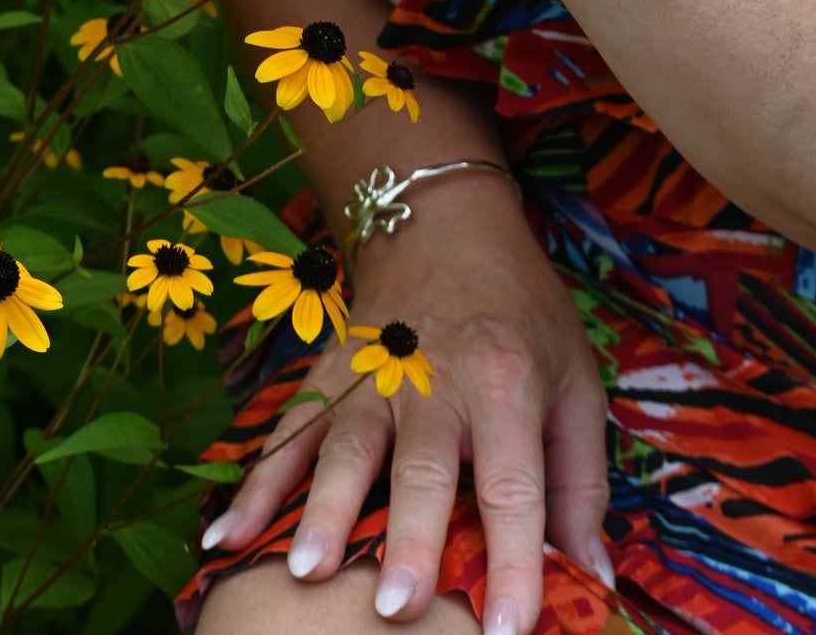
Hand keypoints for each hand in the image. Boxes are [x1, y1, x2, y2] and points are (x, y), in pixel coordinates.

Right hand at [198, 193, 614, 633]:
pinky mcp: (328, 373)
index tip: (506, 632)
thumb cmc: (522, 313)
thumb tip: (590, 577)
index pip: (512, 485)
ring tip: (304, 572)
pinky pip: (287, 433)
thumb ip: (580, 482)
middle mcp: (436, 379)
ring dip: (323, 510)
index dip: (513, 561)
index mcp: (507, 382)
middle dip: (409, 539)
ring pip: (344, 447)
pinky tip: (225, 535)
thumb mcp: (575, 380)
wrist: (445, 222)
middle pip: (420, 468)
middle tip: (395, 609)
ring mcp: (372, 375)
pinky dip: (254, 485)